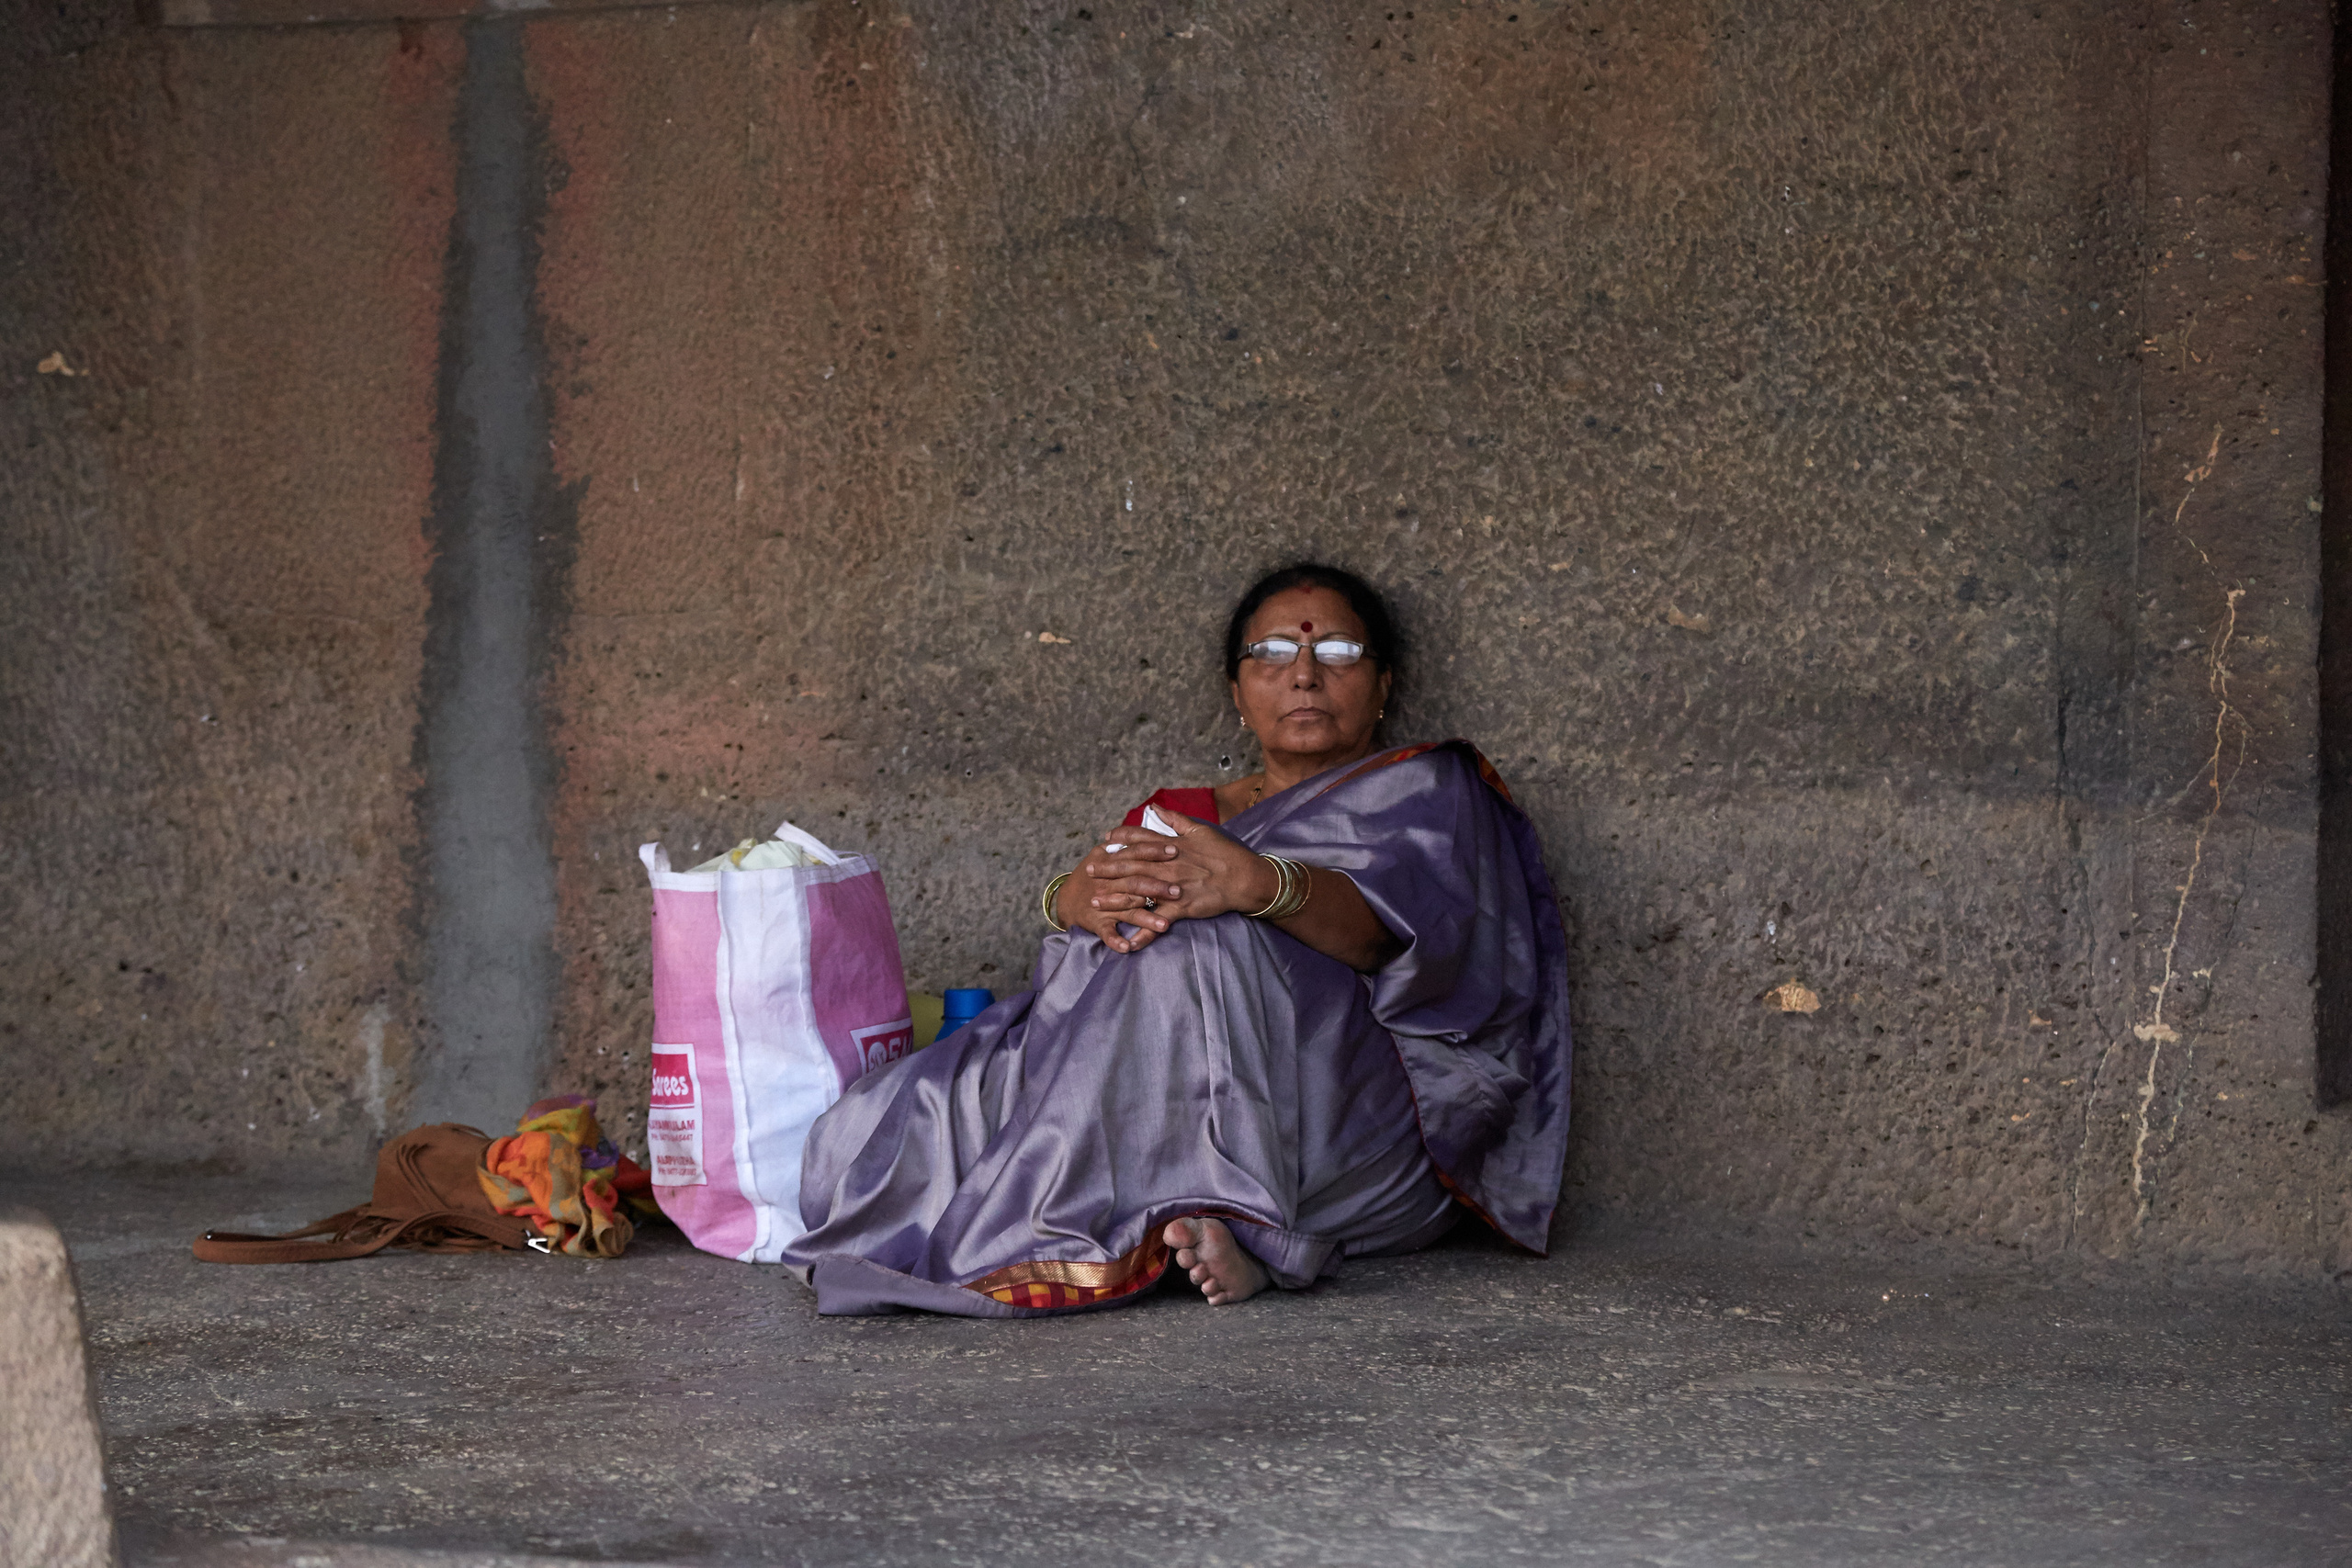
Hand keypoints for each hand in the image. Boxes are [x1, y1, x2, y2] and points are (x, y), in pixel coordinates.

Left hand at [1054, 809, 1277, 954]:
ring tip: (1096, 902)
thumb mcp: (1200, 830)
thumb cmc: (1224, 853)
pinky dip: (1143, 934)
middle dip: (1107, 868)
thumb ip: (1175, 819)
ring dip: (1115, 899)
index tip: (1104, 841)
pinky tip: (1127, 942)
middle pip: (1130, 866)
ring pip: (1137, 894)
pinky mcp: (1180, 908)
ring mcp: (1171, 888)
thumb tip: (1155, 807)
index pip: (1138, 840)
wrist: (1243, 878)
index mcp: (1170, 847)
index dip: (1119, 839)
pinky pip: (1157, 923)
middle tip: (1088, 870)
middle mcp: (1166, 866)